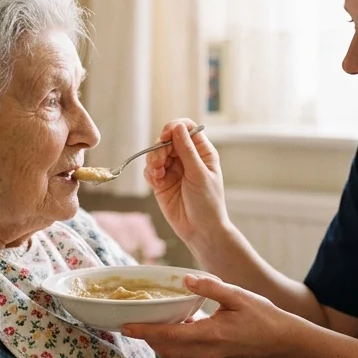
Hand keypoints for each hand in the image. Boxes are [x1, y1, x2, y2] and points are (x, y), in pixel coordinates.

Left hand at [123, 274, 291, 357]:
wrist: (285, 341)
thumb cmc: (264, 316)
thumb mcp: (238, 296)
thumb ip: (211, 287)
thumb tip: (185, 279)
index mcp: (211, 336)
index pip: (168, 336)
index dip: (144, 331)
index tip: (125, 326)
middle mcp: (207, 354)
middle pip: (167, 349)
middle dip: (147, 337)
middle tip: (131, 322)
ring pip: (177, 354)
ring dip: (162, 340)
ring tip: (151, 322)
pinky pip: (190, 354)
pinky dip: (179, 342)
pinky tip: (180, 326)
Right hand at [144, 120, 229, 252]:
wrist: (200, 231)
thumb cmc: (208, 203)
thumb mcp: (199, 175)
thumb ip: (187, 151)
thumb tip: (178, 127)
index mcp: (202, 152)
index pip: (187, 128)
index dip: (174, 128)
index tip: (165, 136)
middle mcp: (186, 158)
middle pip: (167, 139)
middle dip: (160, 148)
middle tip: (160, 163)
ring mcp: (173, 170)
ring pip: (156, 154)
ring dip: (153, 161)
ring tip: (158, 175)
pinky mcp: (161, 182)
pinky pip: (150, 170)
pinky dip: (150, 173)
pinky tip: (156, 182)